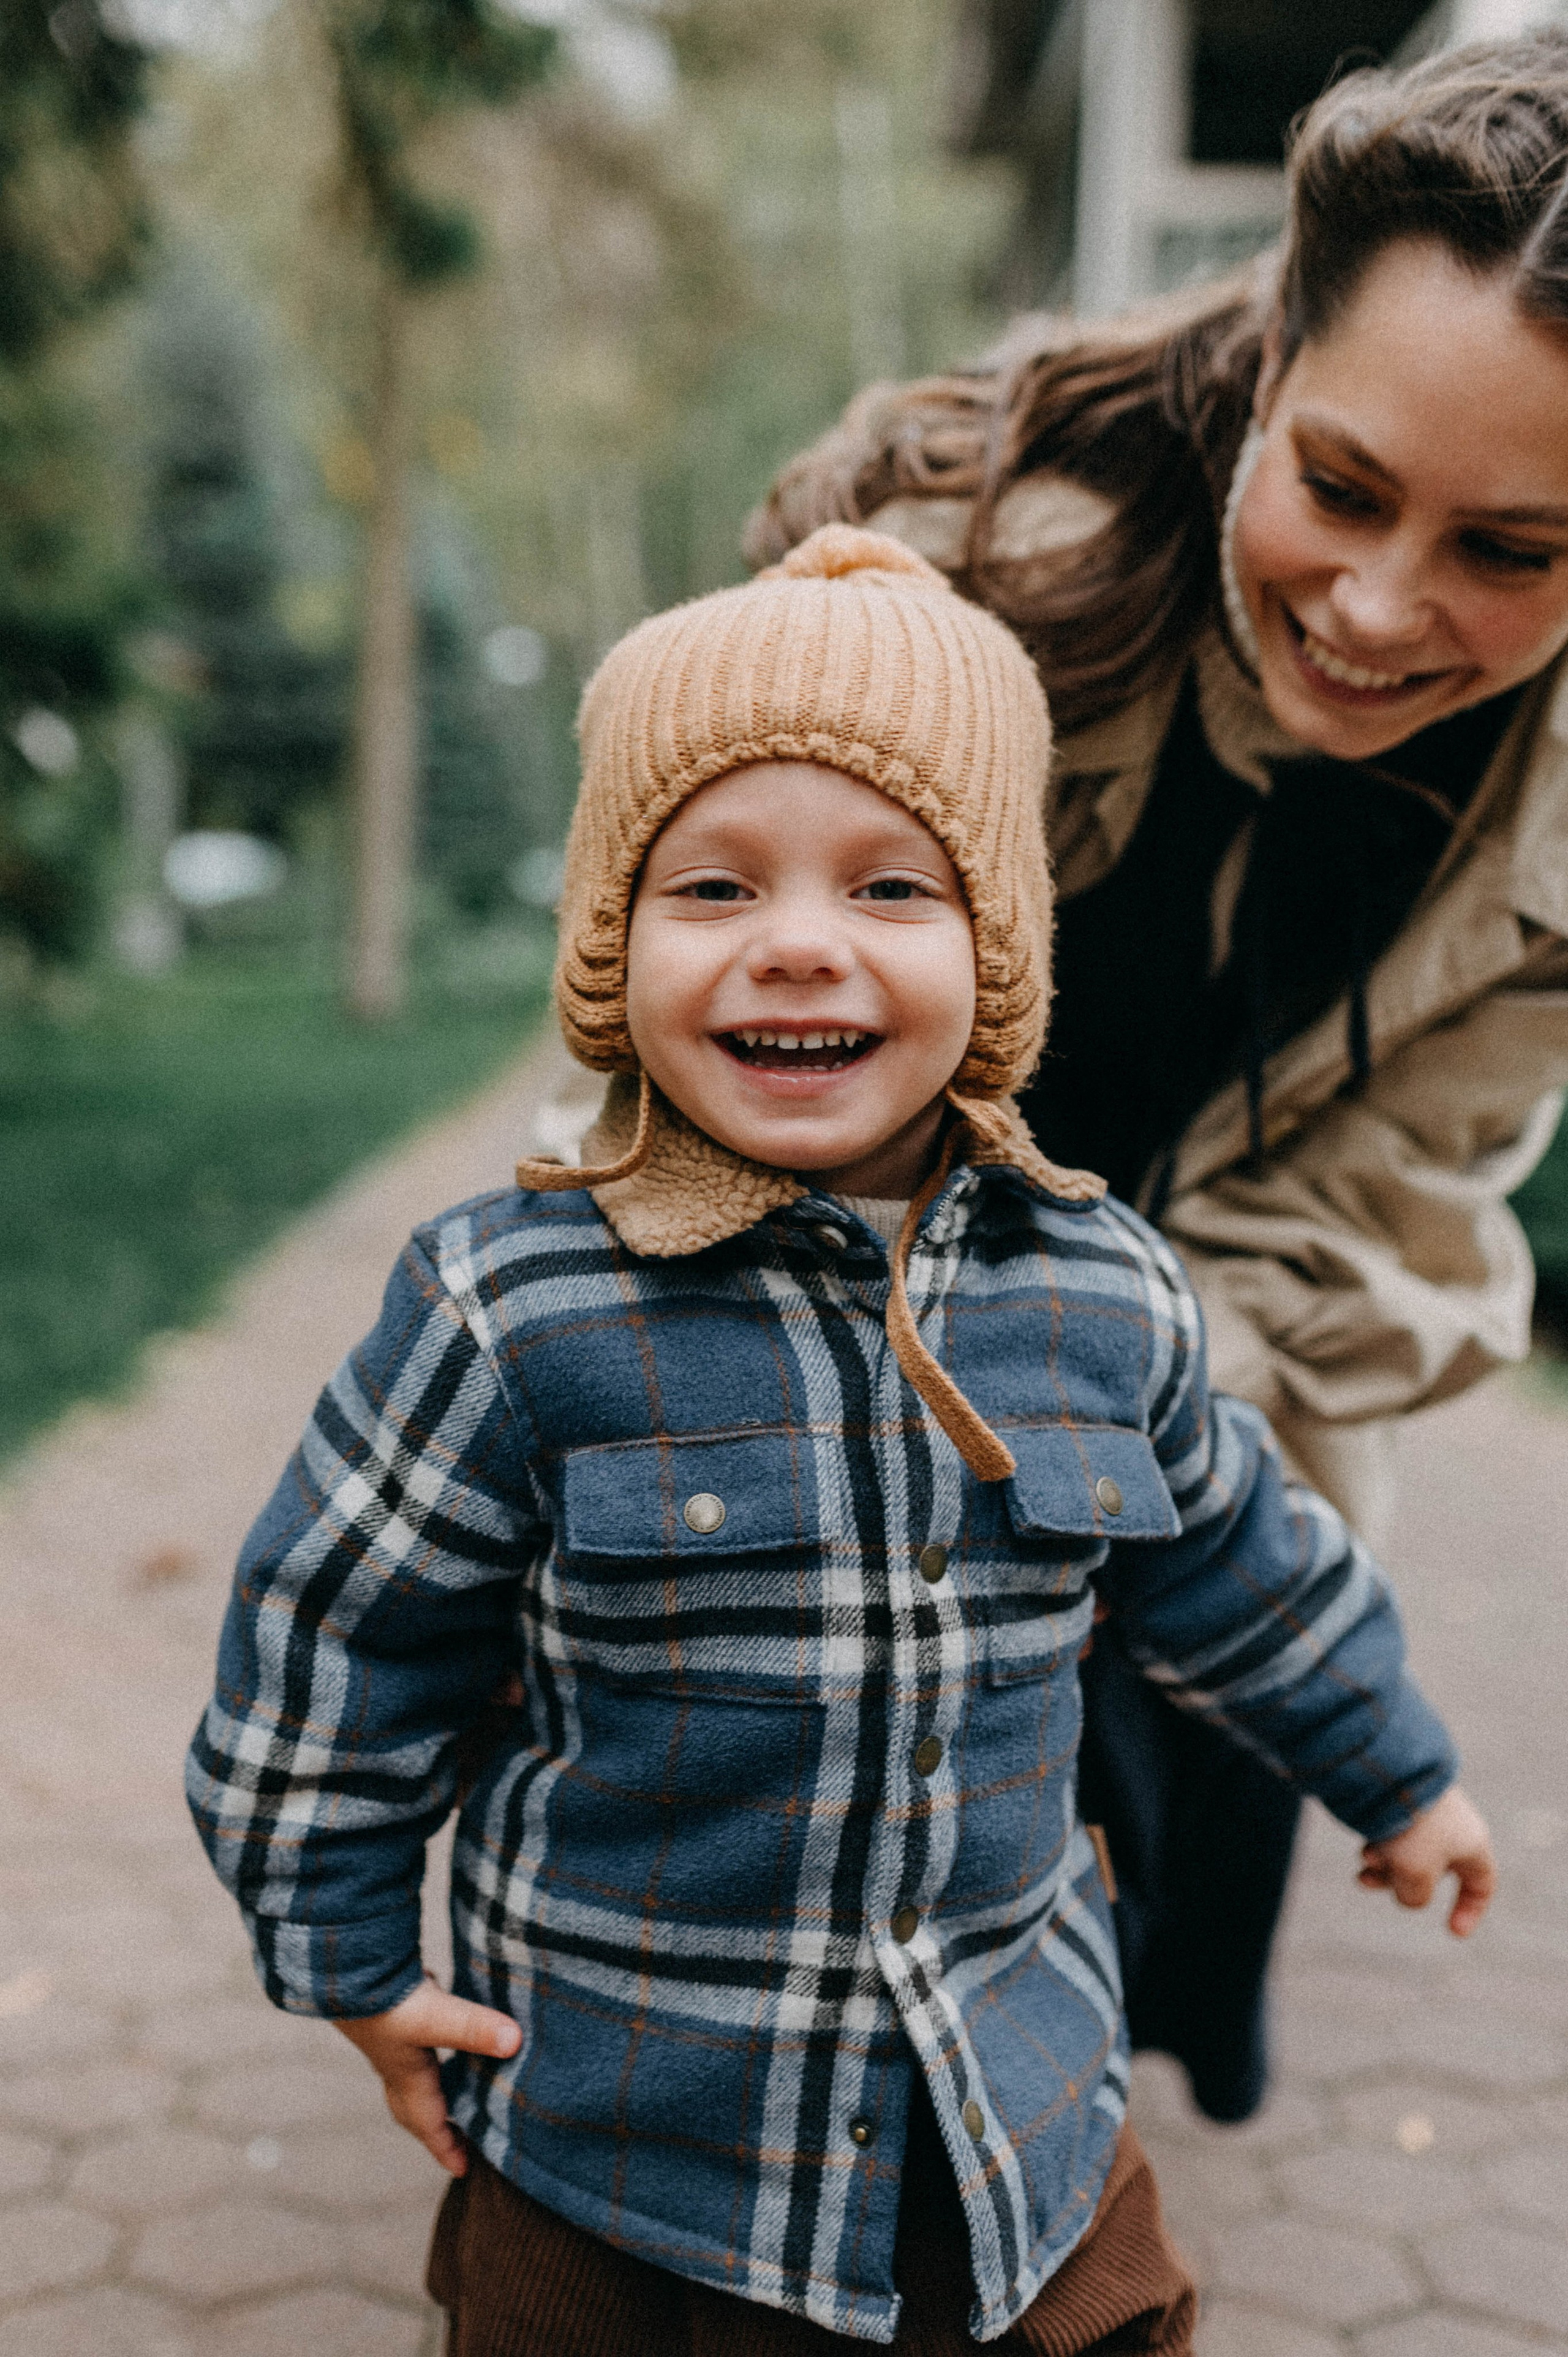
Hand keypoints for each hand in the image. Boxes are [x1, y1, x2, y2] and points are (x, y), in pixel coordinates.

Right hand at [334, 1975, 521, 2174]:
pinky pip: (414, 2047)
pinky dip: (430, 2053)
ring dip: (431, 2091)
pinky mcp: (391, 2014)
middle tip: (458, 2142)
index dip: (446, 2149)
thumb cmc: (384, 2000)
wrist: (344, 1967)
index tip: (463, 2171)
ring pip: (411, 2078)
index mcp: (407, 2077)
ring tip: (456, 2093)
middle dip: (434, 2129)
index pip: (429, 2124)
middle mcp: (396, 2064)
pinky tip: (446, 2034)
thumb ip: (474, 2028)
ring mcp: (391, 2040)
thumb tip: (516, 2043)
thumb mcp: (436, 2017)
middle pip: (413, 2110)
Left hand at [1357, 1783, 1495, 1937]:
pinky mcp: (1402, 1798)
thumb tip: (1404, 1891)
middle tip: (1367, 1882)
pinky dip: (1377, 1845)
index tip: (1453, 1932)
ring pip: (1405, 1854)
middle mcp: (1452, 1826)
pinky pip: (1391, 1833)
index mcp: (1472, 1843)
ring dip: (1381, 1866)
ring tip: (1362, 1861)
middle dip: (1399, 1883)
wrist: (1387, 1767)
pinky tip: (1363, 1843)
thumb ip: (1415, 1896)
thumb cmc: (1411, 1826)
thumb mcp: (1417, 1875)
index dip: (1471, 1909)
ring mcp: (1426, 1811)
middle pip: (1432, 1871)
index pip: (1481, 1883)